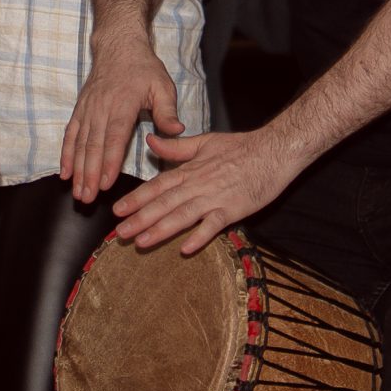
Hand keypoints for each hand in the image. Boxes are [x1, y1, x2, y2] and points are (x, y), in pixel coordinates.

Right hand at [61, 30, 184, 202]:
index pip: (114, 138)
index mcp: (122, 106)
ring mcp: (87, 110)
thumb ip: (167, 111)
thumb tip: (177, 130)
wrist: (118, 47)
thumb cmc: (143, 68)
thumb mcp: (163, 86)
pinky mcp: (80, 110)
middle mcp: (101, 109)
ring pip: (80, 144)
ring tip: (77, 192)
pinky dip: (66, 154)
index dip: (109, 162)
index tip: (106, 183)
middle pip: (93, 147)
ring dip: (77, 170)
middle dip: (90, 175)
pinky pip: (70, 135)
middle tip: (87, 198)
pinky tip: (65, 172)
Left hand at [112, 128, 298, 254]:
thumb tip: (150, 141)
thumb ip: (176, 147)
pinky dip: (200, 236)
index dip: (136, 199)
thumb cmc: (241, 146)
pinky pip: (213, 225)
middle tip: (118, 234)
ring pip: (182, 215)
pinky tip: (185, 248)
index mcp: (190, 170)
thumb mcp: (205, 141)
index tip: (117, 210)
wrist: (273, 150)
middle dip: (140, 219)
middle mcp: (198, 185)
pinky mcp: (233, 209)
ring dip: (160, 229)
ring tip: (141, 242)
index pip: (157, 186)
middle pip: (164, 204)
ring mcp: (215, 198)